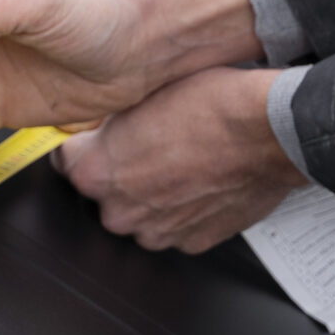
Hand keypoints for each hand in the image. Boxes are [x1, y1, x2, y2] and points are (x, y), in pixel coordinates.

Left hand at [55, 67, 300, 252]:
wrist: (269, 131)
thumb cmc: (213, 103)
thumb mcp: (144, 92)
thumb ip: (113, 121)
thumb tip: (104, 124)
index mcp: (97, 171)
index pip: (65, 161)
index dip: (86, 143)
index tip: (98, 136)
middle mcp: (121, 210)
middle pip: (104, 191)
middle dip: (121, 170)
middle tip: (150, 141)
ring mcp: (158, 232)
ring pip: (141, 212)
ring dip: (153, 193)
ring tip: (183, 159)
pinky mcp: (193, 242)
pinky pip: (176, 226)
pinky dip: (185, 208)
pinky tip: (203, 178)